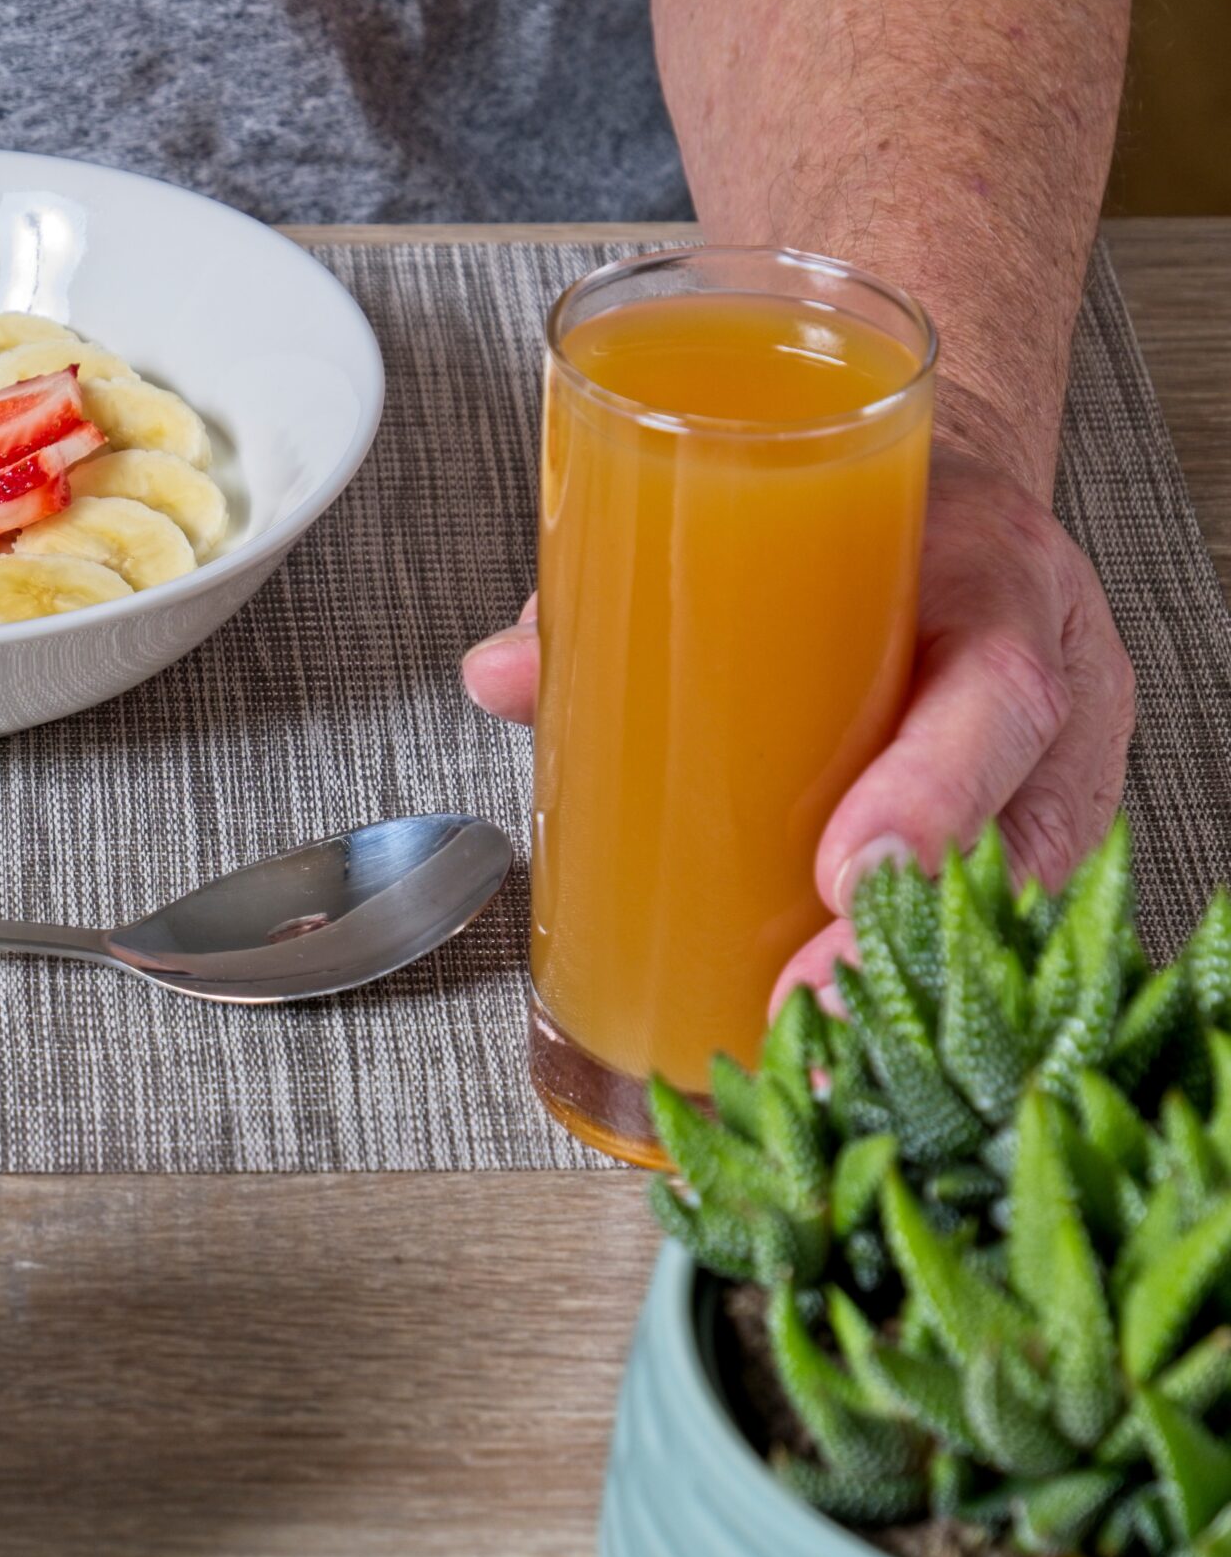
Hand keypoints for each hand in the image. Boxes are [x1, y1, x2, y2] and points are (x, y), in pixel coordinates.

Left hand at [461, 451, 1132, 1007]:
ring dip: (907, 986)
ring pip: (1019, 894)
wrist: (940, 495)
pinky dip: (923, 980)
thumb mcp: (758, 515)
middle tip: (800, 1008)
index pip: (998, 694)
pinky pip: (1001, 915)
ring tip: (812, 1062)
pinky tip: (848, 1043)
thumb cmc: (850, 516)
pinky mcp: (1033, 828)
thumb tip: (500, 673)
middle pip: (1021, 832)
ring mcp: (1056, 769)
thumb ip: (625, 590)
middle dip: (901, 938)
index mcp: (992, 583)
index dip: (930, 794)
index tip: (847, 872)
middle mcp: (1049, 684)